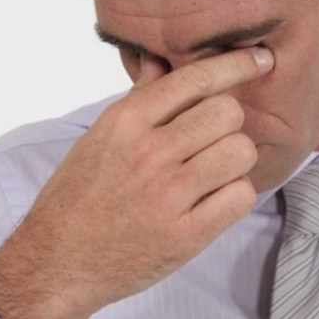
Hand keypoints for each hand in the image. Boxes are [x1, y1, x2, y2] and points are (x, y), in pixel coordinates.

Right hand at [0, 47, 274, 318]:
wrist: (57, 259)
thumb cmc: (78, 195)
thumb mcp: (98, 138)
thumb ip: (137, 100)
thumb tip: (161, 63)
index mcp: (125, 122)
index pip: (195, 78)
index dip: (237, 64)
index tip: (261, 59)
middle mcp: (148, 153)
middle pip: (228, 113)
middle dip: (228, 122)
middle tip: (212, 138)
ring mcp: (168, 196)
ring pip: (241, 152)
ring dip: (234, 159)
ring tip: (213, 170)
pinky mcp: (185, 236)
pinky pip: (241, 197)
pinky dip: (235, 194)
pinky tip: (214, 198)